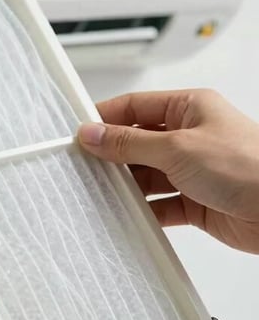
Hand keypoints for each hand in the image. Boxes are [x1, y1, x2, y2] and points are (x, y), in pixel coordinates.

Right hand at [77, 89, 258, 252]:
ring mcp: (193, 170)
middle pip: (136, 142)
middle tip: (82, 164)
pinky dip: (143, 210)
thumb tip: (93, 134)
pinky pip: (160, 204)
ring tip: (99, 190)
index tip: (78, 131)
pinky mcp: (197, 202)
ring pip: (146, 175)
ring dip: (126, 184)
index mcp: (189, 108)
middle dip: (111, 155)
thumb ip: (129, 143)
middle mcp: (190, 136)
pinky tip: (127, 213)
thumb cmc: (250, 166)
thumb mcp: (178, 147)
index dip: (105, 117)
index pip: (135, 107)